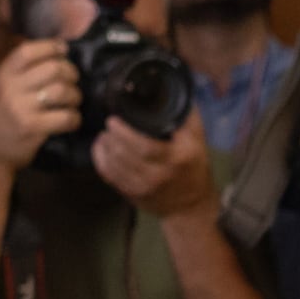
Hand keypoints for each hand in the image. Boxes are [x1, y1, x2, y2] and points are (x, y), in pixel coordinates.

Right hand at [0, 38, 83, 172]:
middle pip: (53, 68)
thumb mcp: (4, 87)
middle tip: (73, 82)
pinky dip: (74, 118)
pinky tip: (71, 120)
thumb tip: (59, 49)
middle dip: (71, 73)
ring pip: (62, 91)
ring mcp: (20, 108)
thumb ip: (24, 70)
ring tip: (73, 102)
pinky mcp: (31, 128)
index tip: (64, 51)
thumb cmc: (1, 116)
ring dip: (75, 96)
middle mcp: (11, 87)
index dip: (51, 47)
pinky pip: (65, 117)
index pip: (29, 51)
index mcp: (4, 73)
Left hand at [94, 107, 215, 217]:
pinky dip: (101, 161)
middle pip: (125, 155)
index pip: (145, 146)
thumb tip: (169, 92)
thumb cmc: (194, 168)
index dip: (124, 133)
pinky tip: (101, 149)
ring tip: (104, 135)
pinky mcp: (132, 195)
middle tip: (109, 124)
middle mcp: (159, 175)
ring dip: (104, 147)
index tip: (114, 120)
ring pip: (114, 166)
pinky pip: (109, 177)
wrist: (190, 205)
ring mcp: (143, 187)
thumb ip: (186, 118)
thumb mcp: (198, 141)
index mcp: (176, 159)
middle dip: (111, 137)